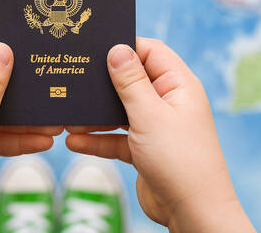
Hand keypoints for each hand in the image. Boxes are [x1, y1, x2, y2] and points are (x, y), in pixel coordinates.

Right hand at [66, 38, 254, 232]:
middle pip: (132, 81)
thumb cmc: (180, 161)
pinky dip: (98, 140)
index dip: (125, 47)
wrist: (193, 213)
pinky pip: (117, 138)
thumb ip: (131, 82)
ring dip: (96, 115)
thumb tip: (117, 49)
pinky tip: (74, 142)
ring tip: (68, 115)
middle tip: (76, 78)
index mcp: (178, 86)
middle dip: (104, 83)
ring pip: (121, 112)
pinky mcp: (145, 150)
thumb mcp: (149, 115)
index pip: (150, 52)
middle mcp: (169, 102)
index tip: (95, 49)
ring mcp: (157, 127)